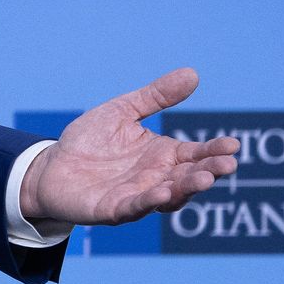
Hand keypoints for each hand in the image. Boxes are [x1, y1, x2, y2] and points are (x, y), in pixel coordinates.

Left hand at [20, 67, 240, 226]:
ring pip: (169, 196)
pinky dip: (148, 203)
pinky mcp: (113, 209)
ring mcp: (137, 196)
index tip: (232, 145)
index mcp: (162, 155)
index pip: (196, 154)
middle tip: (227, 164)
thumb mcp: (122, 111)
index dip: (214, 151)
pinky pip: (134, 208)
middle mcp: (156, 178)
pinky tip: (160, 194)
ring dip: (186, 189)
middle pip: (189, 177)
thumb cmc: (90, 140)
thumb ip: (155, 96)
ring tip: (203, 179)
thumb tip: (192, 74)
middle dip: (208, 171)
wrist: (51, 166)